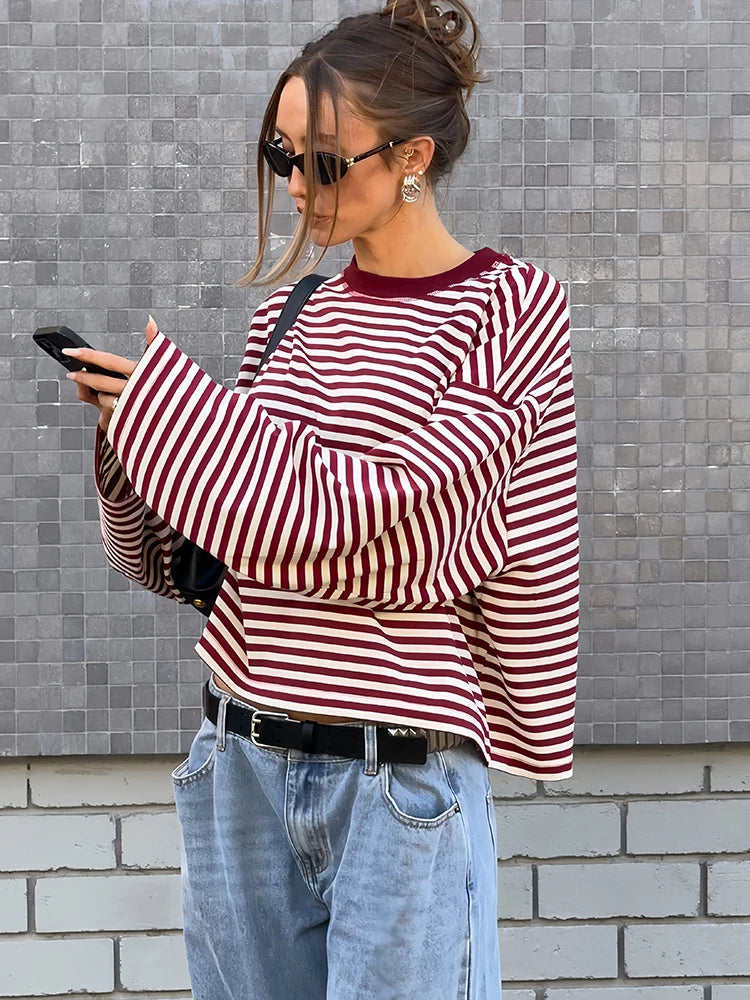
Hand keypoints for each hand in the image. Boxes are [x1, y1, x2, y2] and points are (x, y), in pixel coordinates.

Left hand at [64, 315, 159, 432]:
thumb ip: (152, 342)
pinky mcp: (126, 422)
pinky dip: (106, 411)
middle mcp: (137, 390)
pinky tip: (116, 409)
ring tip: (110, 395)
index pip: (110, 361)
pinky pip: (105, 415)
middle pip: (100, 381)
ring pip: (103, 399)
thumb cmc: (169, 391)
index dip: (88, 355)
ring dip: (101, 397)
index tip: (69, 351)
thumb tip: (149, 320)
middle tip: (72, 373)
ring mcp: (131, 407)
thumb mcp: (163, 366)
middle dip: (83, 377)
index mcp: (144, 373)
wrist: (180, 424)